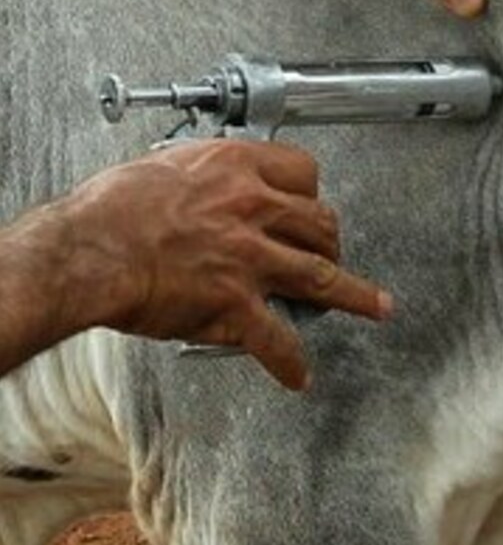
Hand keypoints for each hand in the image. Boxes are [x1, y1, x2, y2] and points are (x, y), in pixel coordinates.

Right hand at [57, 139, 392, 389]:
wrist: (85, 251)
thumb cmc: (109, 211)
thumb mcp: (163, 170)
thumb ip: (200, 180)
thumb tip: (205, 189)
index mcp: (237, 170)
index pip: (302, 171)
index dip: (310, 192)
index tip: (310, 203)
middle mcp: (254, 210)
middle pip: (321, 224)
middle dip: (332, 242)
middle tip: (332, 253)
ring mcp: (251, 259)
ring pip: (323, 277)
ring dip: (355, 296)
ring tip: (375, 306)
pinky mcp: (237, 304)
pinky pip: (277, 340)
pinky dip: (290, 362)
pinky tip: (298, 375)